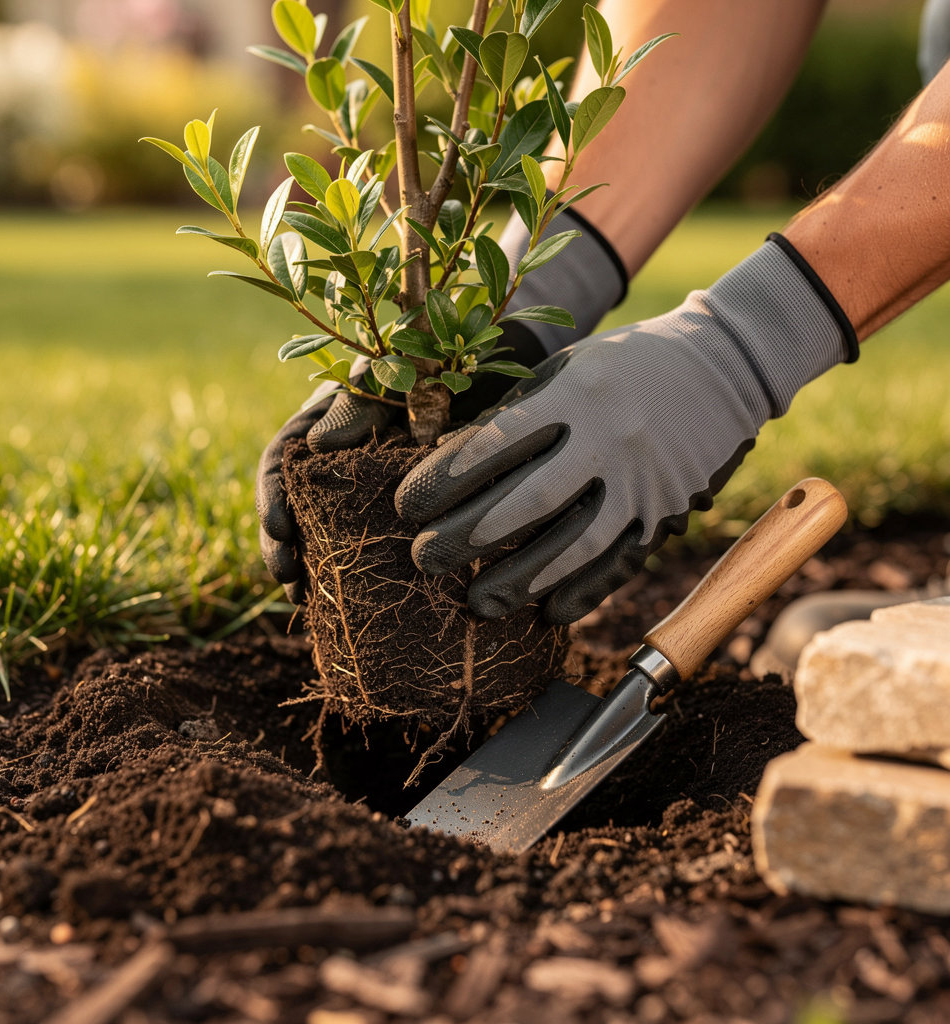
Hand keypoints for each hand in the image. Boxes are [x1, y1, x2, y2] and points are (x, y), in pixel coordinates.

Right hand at [255, 324, 547, 601]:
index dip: (272, 498)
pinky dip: (356, 570)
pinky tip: (354, 598)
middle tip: (291, 581)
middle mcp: (336, 458)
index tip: (280, 529)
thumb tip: (317, 448)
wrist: (483, 364)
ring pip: (324, 529)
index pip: (280, 462)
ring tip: (307, 600)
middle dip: (283, 547)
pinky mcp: (397, 507)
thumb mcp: (391, 374)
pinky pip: (368, 542)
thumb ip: (358, 401)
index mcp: (324, 421)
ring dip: (311, 566)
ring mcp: (363, 485)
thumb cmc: (431, 361)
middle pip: (292, 506)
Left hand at [395, 237, 856, 623]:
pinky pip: (621, 562)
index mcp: (576, 394)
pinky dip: (581, 591)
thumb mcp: (567, 366)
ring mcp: (643, 482)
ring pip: (574, 545)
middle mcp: (609, 439)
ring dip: (519, 580)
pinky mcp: (667, 512)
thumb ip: (515, 411)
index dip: (444, 481)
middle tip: (424, 558)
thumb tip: (450, 459)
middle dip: (467, 537)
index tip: (407, 506)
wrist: (724, 366)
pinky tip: (545, 612)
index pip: (495, 445)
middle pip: (527, 502)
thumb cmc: (624, 365)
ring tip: (475, 602)